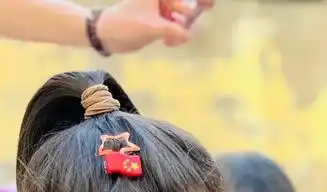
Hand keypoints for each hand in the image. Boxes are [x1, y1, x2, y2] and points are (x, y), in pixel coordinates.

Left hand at [96, 0, 210, 53]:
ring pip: (180, 17)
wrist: (106, 34)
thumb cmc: (126, 24)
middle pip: (182, 4)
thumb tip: (189, 35)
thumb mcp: (151, 27)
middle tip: (187, 29)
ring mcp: (159, 9)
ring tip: (173, 41)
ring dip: (180, 29)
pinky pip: (174, 26)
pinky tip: (169, 43)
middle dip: (188, 16)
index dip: (196, 1)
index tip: (211, 4)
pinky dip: (175, 34)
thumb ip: (173, 29)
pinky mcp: (158, 21)